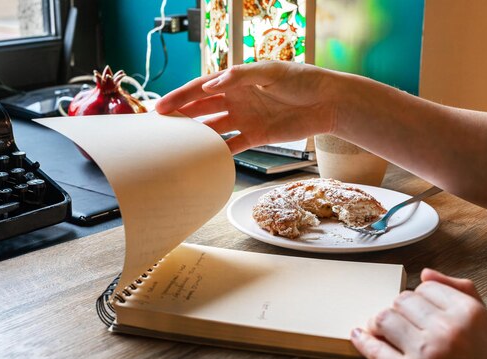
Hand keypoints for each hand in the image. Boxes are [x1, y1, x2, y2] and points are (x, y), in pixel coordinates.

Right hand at [155, 61, 337, 153]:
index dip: (180, 97)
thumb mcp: (271, 72)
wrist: (327, 103)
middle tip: (159, 127)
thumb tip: (211, 84)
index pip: (201, 88)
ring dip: (195, 134)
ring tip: (175, 144)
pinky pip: (232, 145)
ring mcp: (245, 118)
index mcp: (237, 80)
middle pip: (202, 108)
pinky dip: (218, 152)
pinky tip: (204, 158)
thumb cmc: (302, 80)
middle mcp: (237, 99)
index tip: (161, 108)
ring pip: (213, 127)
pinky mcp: (256, 136)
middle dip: (180, 115)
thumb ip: (241, 76)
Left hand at [351, 269, 486, 358]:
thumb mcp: (486, 329)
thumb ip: (463, 293)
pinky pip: (373, 349)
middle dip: (399, 311)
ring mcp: (424, 353)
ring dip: (379, 324)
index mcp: (470, 315)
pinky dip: (362, 341)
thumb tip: (426, 273)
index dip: (420, 298)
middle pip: (402, 300)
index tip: (418, 309)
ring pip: (384, 318)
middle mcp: (447, 330)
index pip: (426, 286)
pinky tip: (360, 337)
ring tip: (383, 331)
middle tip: (402, 324)